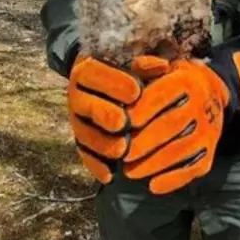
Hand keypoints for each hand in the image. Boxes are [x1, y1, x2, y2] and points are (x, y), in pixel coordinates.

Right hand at [66, 56, 142, 182]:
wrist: (111, 86)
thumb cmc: (131, 73)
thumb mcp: (136, 64)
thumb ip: (146, 66)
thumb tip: (162, 66)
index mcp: (87, 71)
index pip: (92, 74)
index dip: (112, 82)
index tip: (136, 91)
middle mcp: (77, 97)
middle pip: (85, 106)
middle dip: (104, 114)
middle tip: (123, 123)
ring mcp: (78, 121)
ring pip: (83, 134)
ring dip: (101, 144)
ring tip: (121, 150)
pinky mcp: (81, 141)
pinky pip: (84, 155)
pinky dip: (96, 165)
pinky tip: (110, 175)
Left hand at [122, 59, 228, 194]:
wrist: (214, 91)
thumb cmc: (176, 81)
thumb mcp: (163, 67)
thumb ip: (144, 67)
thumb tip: (134, 69)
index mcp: (186, 81)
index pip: (162, 96)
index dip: (141, 111)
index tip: (121, 124)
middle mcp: (201, 105)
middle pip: (170, 126)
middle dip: (144, 143)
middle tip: (121, 154)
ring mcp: (209, 129)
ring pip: (182, 150)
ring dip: (155, 164)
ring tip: (130, 172)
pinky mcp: (211, 150)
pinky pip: (195, 168)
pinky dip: (175, 179)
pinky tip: (154, 186)